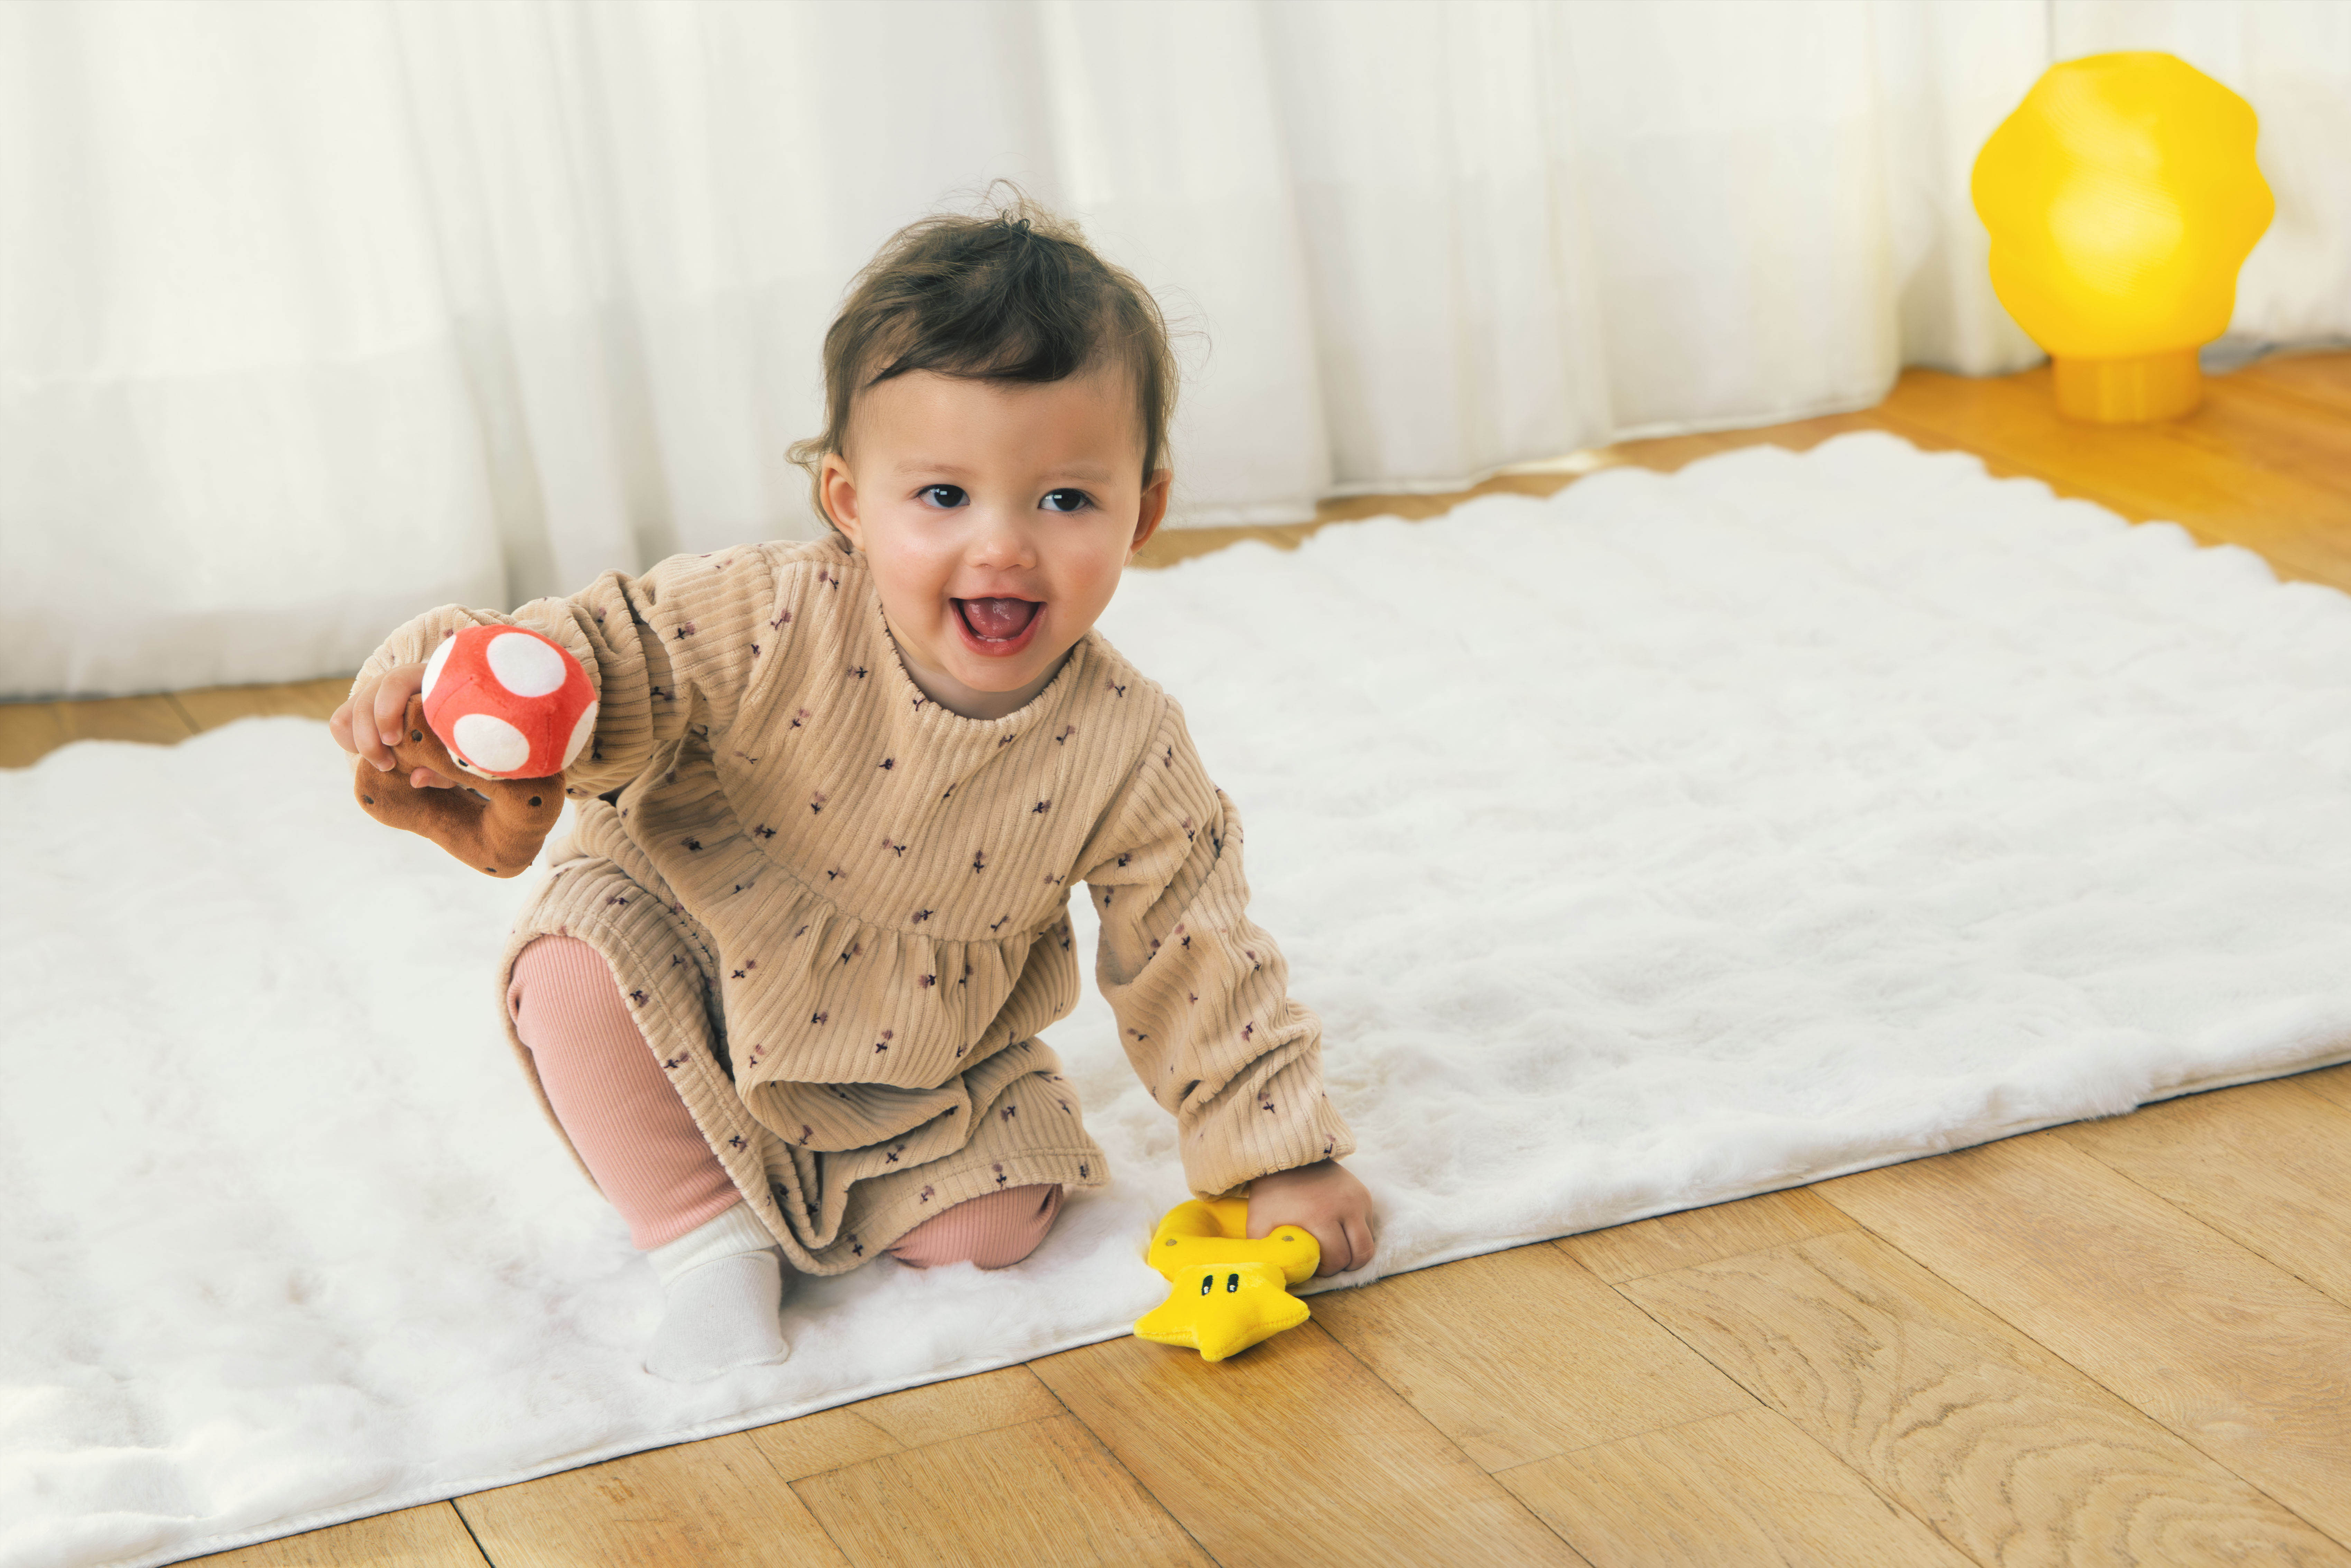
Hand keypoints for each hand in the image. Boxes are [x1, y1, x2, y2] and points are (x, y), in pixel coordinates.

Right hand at [329, 662, 456, 789]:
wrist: (455, 714)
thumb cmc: (460, 732)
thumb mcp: (459, 750)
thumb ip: (445, 765)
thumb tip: (416, 779)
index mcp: (423, 678)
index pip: (395, 683)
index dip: (388, 712)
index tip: (394, 742)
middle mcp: (396, 680)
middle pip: (367, 701)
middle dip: (371, 738)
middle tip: (389, 766)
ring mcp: (377, 691)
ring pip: (350, 711)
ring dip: (360, 743)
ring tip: (385, 765)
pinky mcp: (364, 704)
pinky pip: (341, 720)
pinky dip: (348, 741)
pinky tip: (371, 756)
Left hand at [1247, 1159, 1374, 1276]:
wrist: (1288, 1158)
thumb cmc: (1271, 1195)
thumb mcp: (1258, 1223)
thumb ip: (1265, 1252)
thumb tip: (1271, 1276)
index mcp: (1320, 1216)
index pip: (1337, 1260)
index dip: (1325, 1270)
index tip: (1311, 1263)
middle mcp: (1346, 1207)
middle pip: (1359, 1254)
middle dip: (1343, 1265)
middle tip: (1325, 1261)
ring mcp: (1358, 1199)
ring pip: (1368, 1243)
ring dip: (1354, 1253)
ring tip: (1335, 1251)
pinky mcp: (1363, 1194)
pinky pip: (1369, 1226)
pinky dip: (1357, 1235)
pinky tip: (1338, 1231)